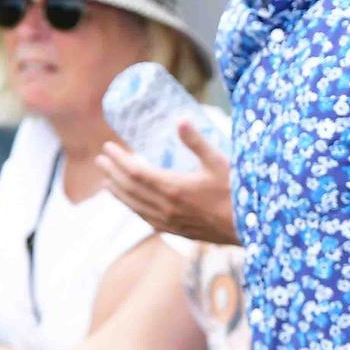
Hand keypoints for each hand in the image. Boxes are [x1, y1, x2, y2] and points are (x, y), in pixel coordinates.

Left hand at [99, 120, 237, 242]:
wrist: (249, 228)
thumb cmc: (237, 192)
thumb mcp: (218, 162)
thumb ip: (196, 141)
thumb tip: (180, 119)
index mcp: (173, 188)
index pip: (135, 172)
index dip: (119, 159)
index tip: (108, 147)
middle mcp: (165, 207)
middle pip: (129, 189)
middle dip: (112, 173)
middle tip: (101, 160)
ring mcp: (169, 222)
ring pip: (134, 206)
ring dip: (118, 192)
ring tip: (107, 182)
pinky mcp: (176, 231)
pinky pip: (145, 218)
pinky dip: (133, 208)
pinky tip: (132, 204)